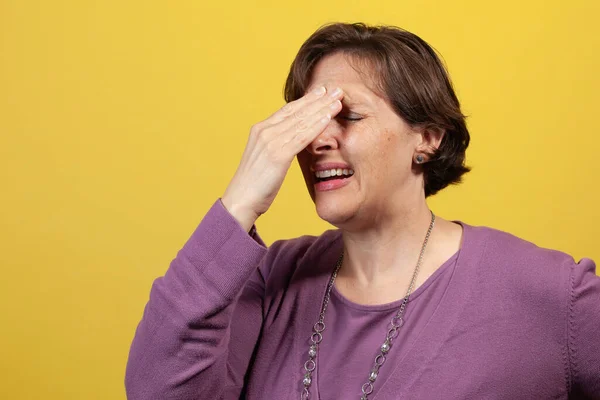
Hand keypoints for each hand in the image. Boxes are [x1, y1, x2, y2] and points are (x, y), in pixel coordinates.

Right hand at [222, 86, 343, 230]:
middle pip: (296, 111)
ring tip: (338, 99)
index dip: (306, 100)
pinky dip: (316, 126)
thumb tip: (292, 143)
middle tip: (336, 89)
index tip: (322, 91)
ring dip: (322, 108)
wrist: (240, 200)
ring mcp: (270, 141)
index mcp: (260, 130)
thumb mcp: (264, 159)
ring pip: (301, 121)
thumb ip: (277, 146)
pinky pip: (301, 136)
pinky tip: (328, 118)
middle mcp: (264, 131)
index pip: (288, 110)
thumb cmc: (254, 185)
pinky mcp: (277, 154)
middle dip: (318, 99)